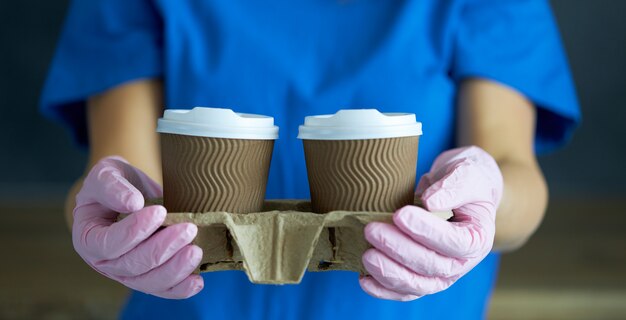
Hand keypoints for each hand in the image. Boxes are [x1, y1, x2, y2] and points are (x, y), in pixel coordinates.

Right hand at [73, 156, 203, 298]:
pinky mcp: (147, 277)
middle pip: (132, 266)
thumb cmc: (114, 183)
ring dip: (175, 270)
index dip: (134, 231)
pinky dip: (180, 288)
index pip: (109, 244)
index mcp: (88, 238)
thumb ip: (112, 186)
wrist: (130, 192)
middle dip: (162, 249)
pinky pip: (162, 289)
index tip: (160, 211)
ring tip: (196, 251)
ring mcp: (126, 273)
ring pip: (149, 282)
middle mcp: (105, 262)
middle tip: (188, 229)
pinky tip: (197, 281)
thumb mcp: (105, 174)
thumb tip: (133, 203)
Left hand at [360, 146, 502, 300]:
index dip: (426, 231)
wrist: (459, 191)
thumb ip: (455, 186)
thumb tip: (431, 202)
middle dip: (398, 249)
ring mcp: (440, 275)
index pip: (453, 242)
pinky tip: (364, 280)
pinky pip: (403, 291)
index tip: (400, 214)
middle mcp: (460, 263)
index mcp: (476, 239)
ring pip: (416, 284)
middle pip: (431, 266)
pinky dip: (383, 290)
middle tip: (372, 230)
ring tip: (366, 255)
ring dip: (388, 272)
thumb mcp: (468, 173)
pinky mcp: (421, 278)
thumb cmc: (466, 181)